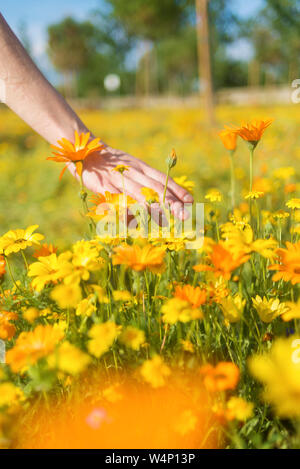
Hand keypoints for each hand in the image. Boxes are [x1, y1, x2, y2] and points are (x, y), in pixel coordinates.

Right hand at [68, 144, 193, 218]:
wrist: (84, 150)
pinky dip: (125, 208)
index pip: (163, 179)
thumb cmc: (112, 164)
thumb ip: (145, 182)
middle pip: (155, 188)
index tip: (191, 201)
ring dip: (154, 207)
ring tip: (166, 219)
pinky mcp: (103, 185)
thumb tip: (162, 202)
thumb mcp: (132, 167)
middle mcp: (133, 172)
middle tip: (184, 215)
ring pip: (139, 193)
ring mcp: (119, 178)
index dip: (178, 190)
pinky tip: (134, 219)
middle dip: (171, 202)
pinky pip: (117, 198)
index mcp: (142, 167)